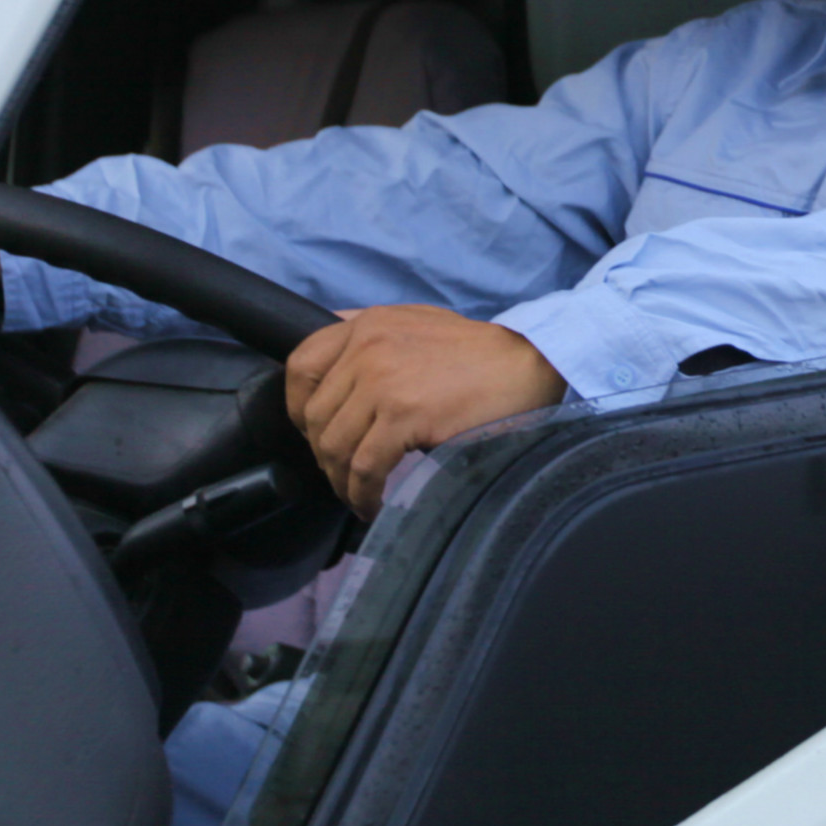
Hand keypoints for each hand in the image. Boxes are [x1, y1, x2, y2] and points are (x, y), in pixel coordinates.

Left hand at [286, 305, 565, 517]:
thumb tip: (337, 367)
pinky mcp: (404, 414)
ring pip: (334, 445)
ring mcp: (384, 380)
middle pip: (314, 414)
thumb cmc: (479, 352)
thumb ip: (374, 336)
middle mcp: (368, 347)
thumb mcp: (417, 323)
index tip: (314, 433)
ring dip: (342, 481)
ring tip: (361, 495)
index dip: (297, 406)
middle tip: (346, 475)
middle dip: (324, 455)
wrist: (529, 361)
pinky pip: (364, 466)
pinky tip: (376, 502)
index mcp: (368, 324)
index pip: (301, 364)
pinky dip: (364, 493)